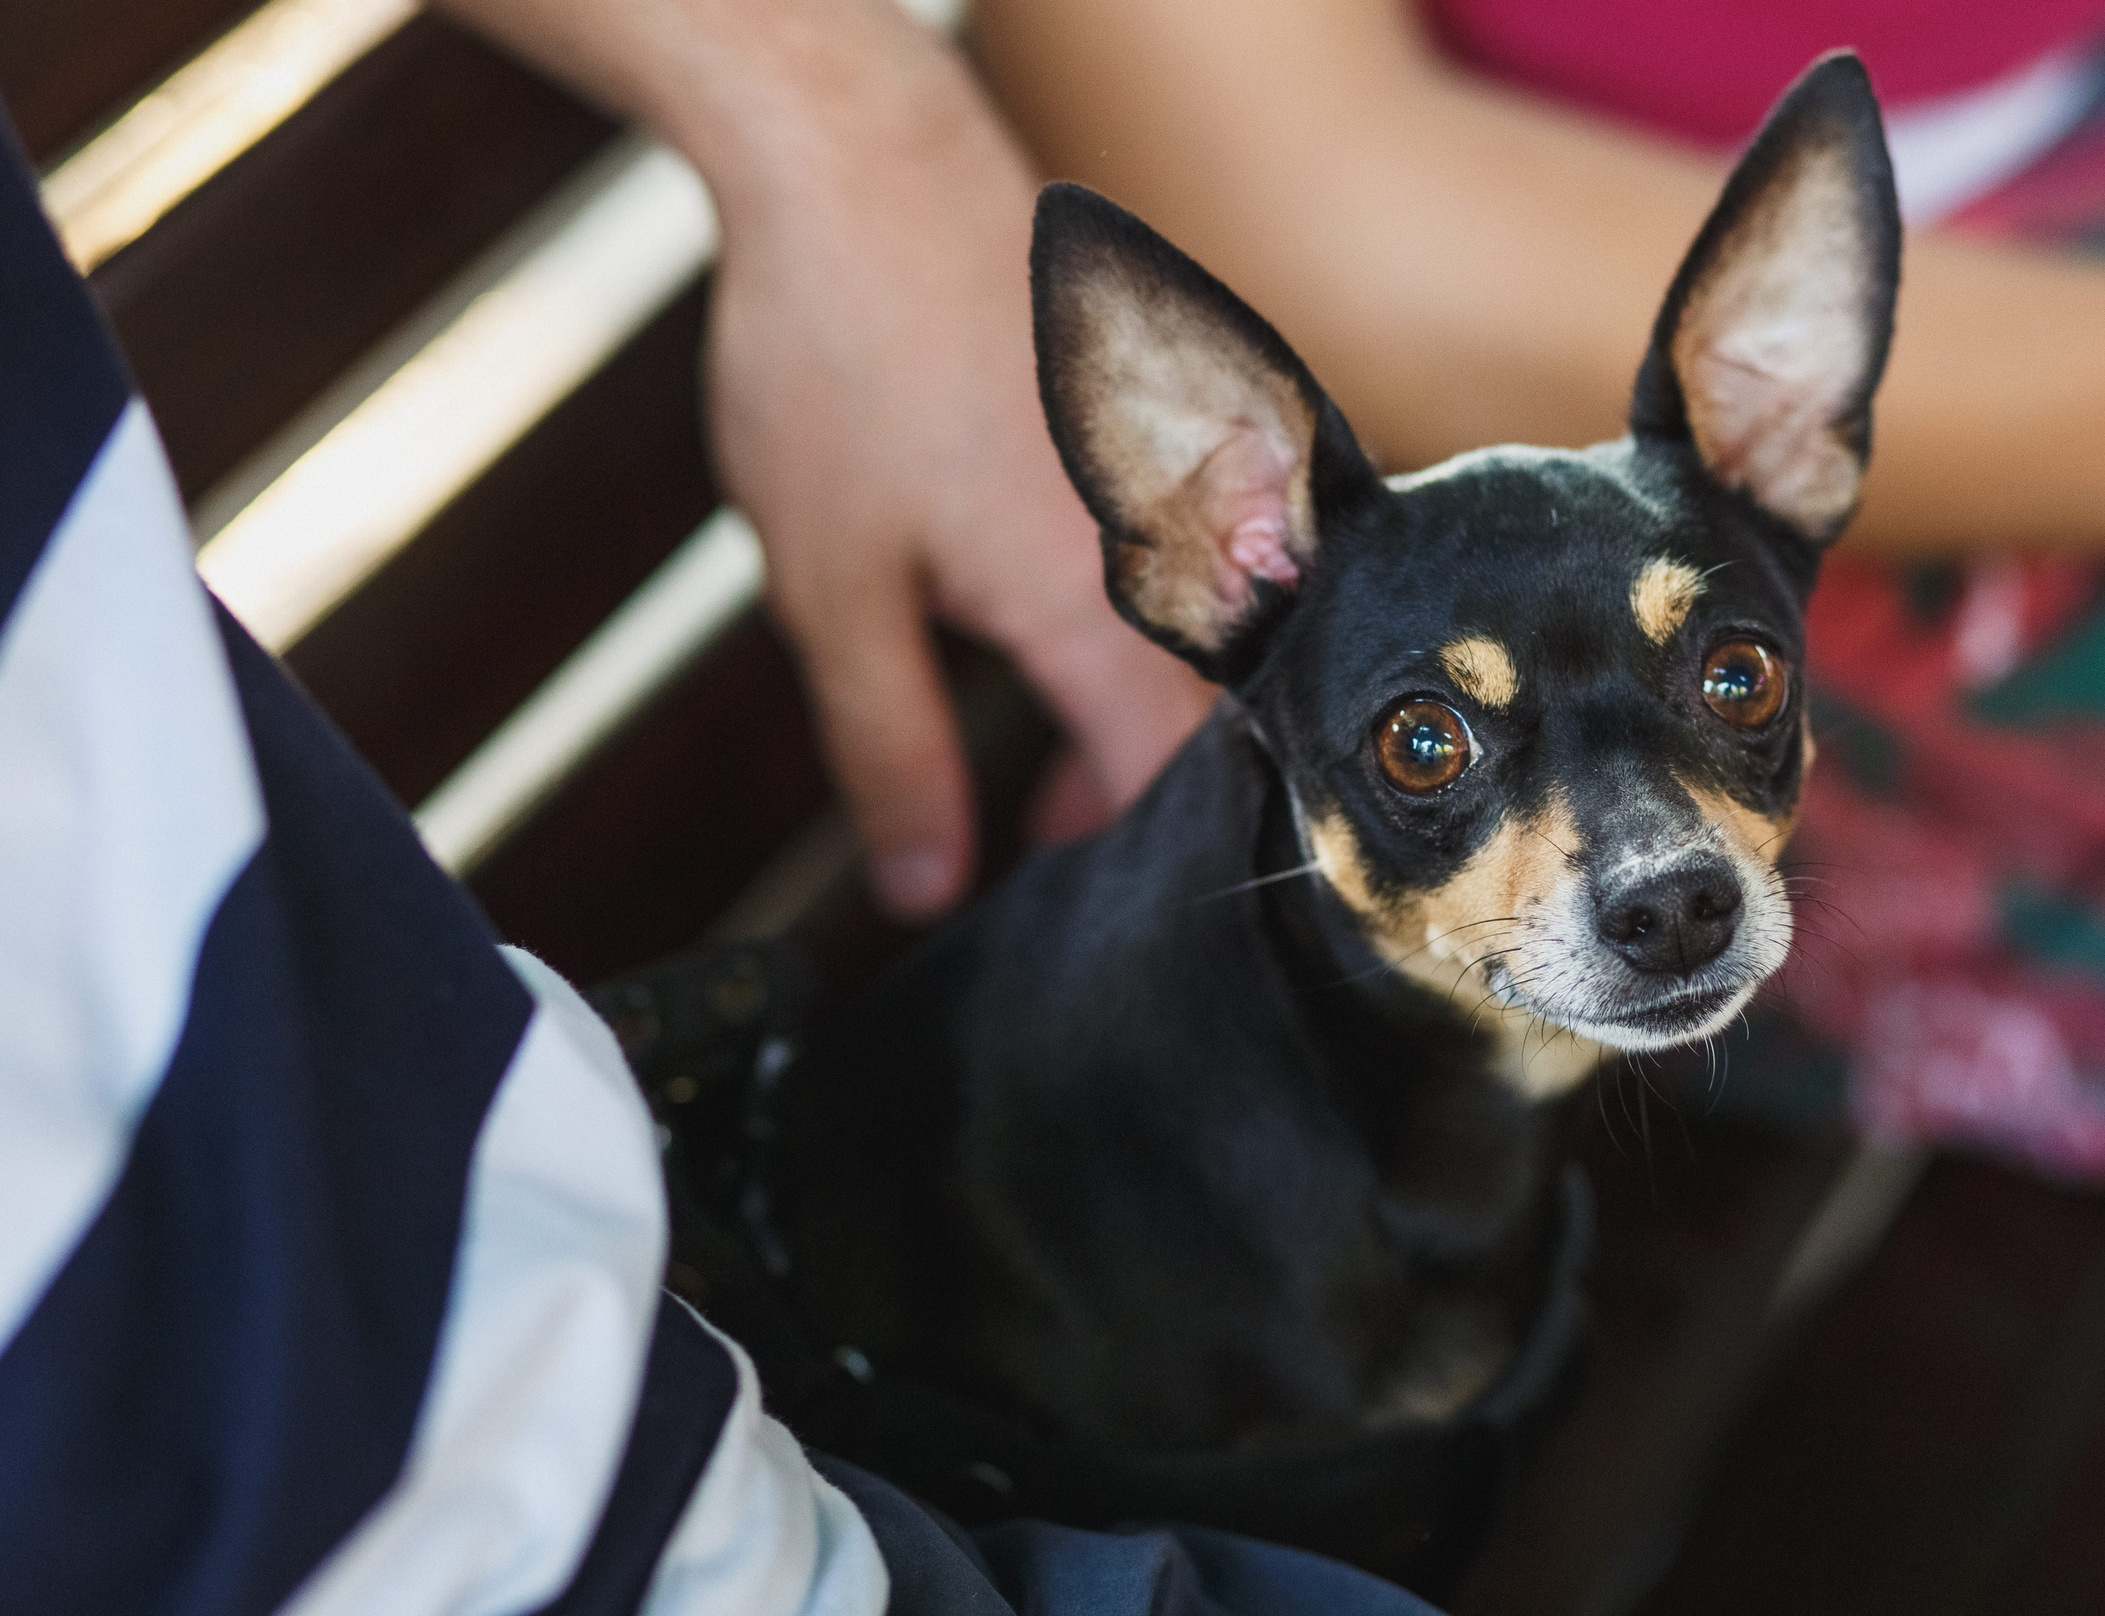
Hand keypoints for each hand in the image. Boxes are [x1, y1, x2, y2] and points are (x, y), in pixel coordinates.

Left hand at [431, 0, 1214, 917]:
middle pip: (1198, 720)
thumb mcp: (831, 588)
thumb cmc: (840, 357)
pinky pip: (1187, 551)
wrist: (860, 156)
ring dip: (1118, 699)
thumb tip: (925, 887)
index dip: (1119, 863)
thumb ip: (890, 751)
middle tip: (1027, 826)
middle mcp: (1182, 539)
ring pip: (1194, 635)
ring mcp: (1190, 468)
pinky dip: (1129, 610)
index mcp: (1104, 604)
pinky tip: (1038, 604)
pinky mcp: (1173, 417)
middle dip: (1117, 790)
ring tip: (1025, 727)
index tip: (1064, 895)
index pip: (1167, 789)